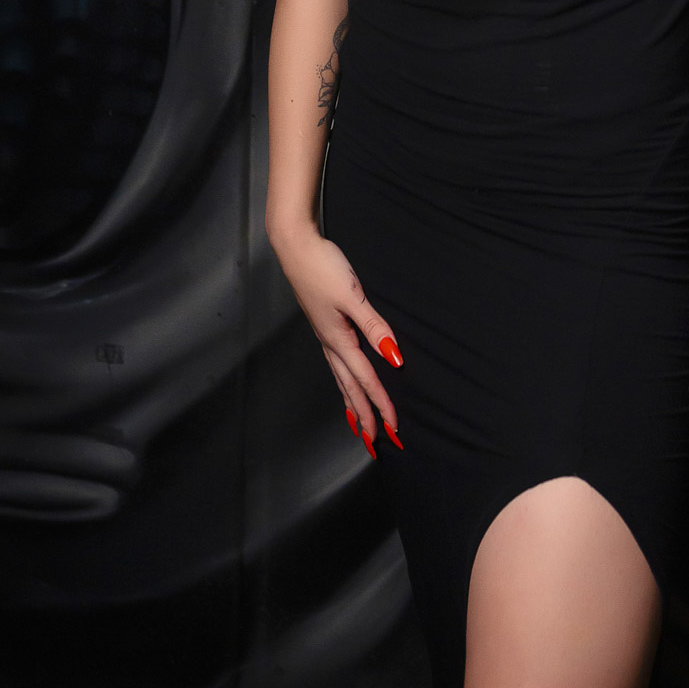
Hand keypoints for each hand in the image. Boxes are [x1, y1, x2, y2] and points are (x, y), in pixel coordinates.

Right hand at [270, 225, 405, 454]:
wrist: (295, 245)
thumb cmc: (322, 267)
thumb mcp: (352, 295)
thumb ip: (374, 326)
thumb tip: (394, 358)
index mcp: (338, 339)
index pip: (365, 379)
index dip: (381, 404)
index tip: (393, 429)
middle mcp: (330, 342)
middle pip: (349, 387)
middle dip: (364, 415)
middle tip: (375, 442)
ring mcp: (325, 333)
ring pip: (341, 377)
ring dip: (352, 401)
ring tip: (358, 423)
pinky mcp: (323, 322)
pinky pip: (336, 362)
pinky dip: (344, 379)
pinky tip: (346, 378)